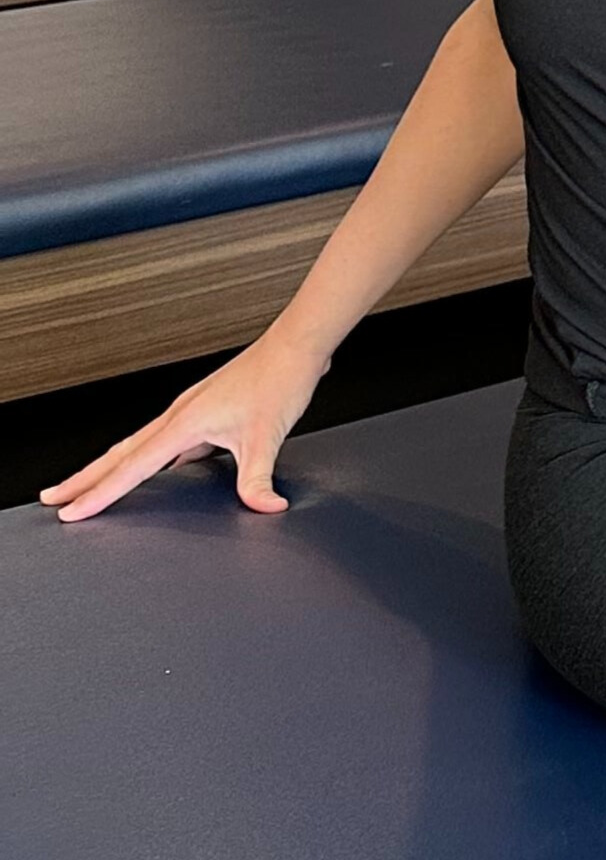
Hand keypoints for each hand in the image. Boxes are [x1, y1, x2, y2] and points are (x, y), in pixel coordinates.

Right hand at [39, 328, 329, 521]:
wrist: (295, 347)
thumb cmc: (279, 379)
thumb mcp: (268, 436)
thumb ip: (258, 478)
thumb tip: (263, 506)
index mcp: (182, 422)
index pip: (130, 467)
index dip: (99, 494)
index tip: (71, 512)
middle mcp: (179, 414)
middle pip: (119, 454)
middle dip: (85, 479)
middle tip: (55, 499)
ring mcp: (190, 411)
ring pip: (139, 445)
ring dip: (112, 467)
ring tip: (90, 486)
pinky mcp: (205, 410)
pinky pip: (166, 441)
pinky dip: (150, 457)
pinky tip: (160, 469)